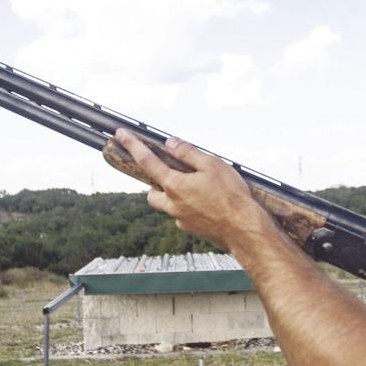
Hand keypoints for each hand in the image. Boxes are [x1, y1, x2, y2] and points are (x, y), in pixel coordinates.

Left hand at [113, 129, 271, 251]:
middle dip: (155, 184)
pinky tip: (209, 204)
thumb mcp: (212, 165)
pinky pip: (183, 216)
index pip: (147, 161)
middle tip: (171, 175)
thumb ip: (188, 153)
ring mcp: (181, 219)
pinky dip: (189, 208)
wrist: (244, 229)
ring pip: (168, 207)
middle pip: (152, 193)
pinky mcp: (192, 230)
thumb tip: (171, 144)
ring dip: (173, 197)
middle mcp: (173, 204)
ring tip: (196, 189)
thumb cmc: (231, 197)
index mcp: (175, 185)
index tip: (121, 136)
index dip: (133, 146)